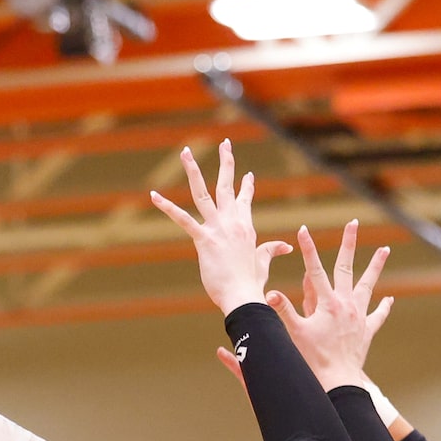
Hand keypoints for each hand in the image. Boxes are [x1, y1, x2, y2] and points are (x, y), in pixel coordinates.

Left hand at [149, 142, 292, 315]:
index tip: (247, 174)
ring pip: (203, 192)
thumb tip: (286, 245)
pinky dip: (167, 207)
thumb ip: (272, 250)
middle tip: (224, 143)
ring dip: (194, 171)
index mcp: (246, 227)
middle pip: (227, 186)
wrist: (244, 296)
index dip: (246, 187)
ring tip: (186, 152)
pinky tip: (154, 195)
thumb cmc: (252, 284)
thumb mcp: (263, 262)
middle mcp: (233, 222)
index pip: (245, 200)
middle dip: (227, 162)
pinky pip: (182, 219)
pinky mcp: (204, 239)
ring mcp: (218, 228)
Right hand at [270, 221, 391, 390]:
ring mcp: (358, 315)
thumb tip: (269, 293)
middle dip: (348, 243)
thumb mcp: (294, 333)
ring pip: (368, 285)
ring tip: (384, 249)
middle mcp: (345, 304)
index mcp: (327, 303)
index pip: (315, 269)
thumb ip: (283, 310)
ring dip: (375, 266)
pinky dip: (383, 307)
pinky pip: (377, 315)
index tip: (304, 229)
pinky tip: (389, 299)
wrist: (338, 380)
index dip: (308, 248)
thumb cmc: (314, 359)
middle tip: (352, 223)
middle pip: (346, 267)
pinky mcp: (366, 330)